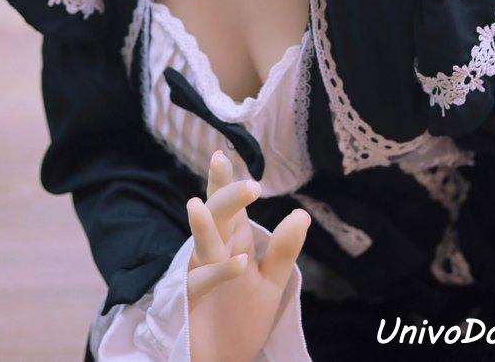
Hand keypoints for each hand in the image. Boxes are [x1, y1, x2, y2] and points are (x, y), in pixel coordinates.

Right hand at [186, 149, 310, 361]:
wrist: (222, 360)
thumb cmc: (243, 316)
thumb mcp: (271, 281)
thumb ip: (284, 249)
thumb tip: (302, 214)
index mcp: (231, 241)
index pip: (228, 206)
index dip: (224, 181)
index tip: (221, 154)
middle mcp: (213, 252)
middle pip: (216, 215)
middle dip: (222, 195)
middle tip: (238, 176)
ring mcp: (201, 274)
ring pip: (203, 243)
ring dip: (202, 225)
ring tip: (196, 204)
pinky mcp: (193, 302)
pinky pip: (205, 282)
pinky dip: (222, 272)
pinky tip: (240, 263)